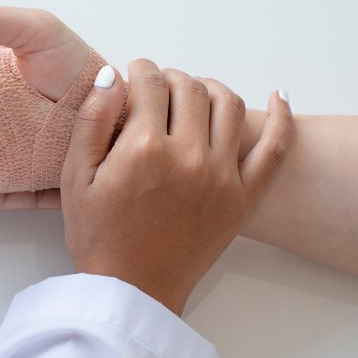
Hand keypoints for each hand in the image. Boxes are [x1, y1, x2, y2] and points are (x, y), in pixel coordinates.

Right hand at [60, 59, 293, 314]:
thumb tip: (112, 76)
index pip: (151, 82)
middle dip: (169, 77)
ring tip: (192, 94)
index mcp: (144, 149)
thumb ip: (92, 121)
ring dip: (209, 88)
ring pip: (227, 104)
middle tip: (156, 88)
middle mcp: (189, 156)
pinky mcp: (242, 197)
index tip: (133, 73)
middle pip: (189, 87)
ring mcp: (222, 176)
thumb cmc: (99, 235)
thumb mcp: (75, 178)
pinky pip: (274, 149)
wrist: (133, 288)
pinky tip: (278, 97)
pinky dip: (282, 118)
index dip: (139, 70)